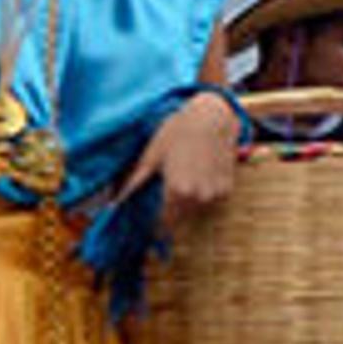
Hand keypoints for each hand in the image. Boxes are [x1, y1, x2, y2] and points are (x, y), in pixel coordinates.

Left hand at [122, 95, 242, 224]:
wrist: (211, 117)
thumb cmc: (178, 131)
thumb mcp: (153, 154)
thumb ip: (135, 181)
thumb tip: (114, 200)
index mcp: (177, 191)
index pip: (165, 221)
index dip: (158, 225)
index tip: (153, 226)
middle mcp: (198, 197)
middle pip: (181, 216)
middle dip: (173, 209)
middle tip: (171, 188)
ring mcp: (215, 194)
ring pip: (197, 208)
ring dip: (190, 201)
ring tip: (186, 175)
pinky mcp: (228, 188)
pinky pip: (212, 199)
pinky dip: (205, 192)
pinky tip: (201, 172)